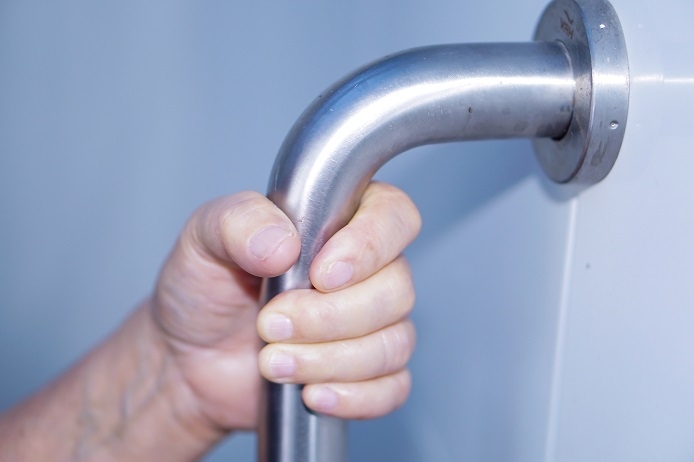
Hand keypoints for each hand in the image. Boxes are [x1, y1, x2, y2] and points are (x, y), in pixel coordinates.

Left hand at [151, 181, 420, 433]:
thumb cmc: (203, 291)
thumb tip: (284, 244)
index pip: (394, 217)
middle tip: (270, 324)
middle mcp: (366, 270)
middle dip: (330, 317)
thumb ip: (239, 223)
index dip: (370, 246)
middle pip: (396, 289)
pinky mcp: (366, 374)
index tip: (321, 274)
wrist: (187, 360)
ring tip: (272, 361)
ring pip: (393, 343)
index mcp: (338, 222)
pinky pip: (392, 389)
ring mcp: (371, 325)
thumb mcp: (203, 240)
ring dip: (331, 360)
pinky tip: (311, 394)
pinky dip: (354, 397)